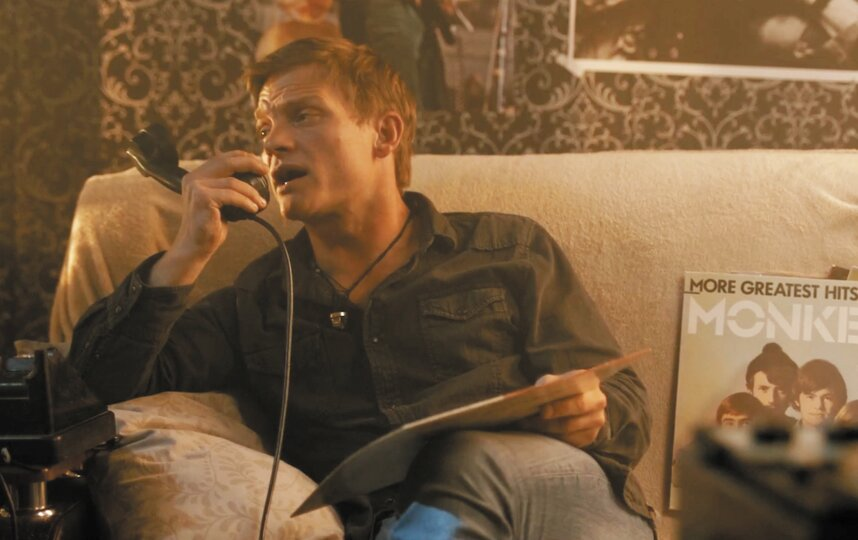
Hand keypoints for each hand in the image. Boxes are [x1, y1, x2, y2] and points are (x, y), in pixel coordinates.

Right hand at [149, 150, 268, 285]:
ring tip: (261, 203)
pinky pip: (231, 196)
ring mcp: (196, 187)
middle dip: (250, 164)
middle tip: (266, 171)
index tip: (260, 164)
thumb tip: (253, 174)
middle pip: (227, 163)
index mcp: (197, 175)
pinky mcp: (202, 198)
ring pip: (233, 182)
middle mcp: (194, 178)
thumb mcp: (221, 201)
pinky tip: (254, 209)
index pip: (222, 158)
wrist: (197, 245)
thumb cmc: (212, 224)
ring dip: (252, 192)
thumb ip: (227, 186)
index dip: (243, 157)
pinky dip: (246, 202)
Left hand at [518, 371, 607, 447]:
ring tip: (532, 425)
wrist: (566, 404)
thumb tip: (538, 396)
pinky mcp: (590, 436)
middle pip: (579, 408)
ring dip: (549, 428)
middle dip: (556, 414)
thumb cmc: (556, 391)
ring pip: (571, 428)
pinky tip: (541, 433)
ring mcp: (597, 419)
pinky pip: (570, 441)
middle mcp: (598, 400)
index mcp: (589, 382)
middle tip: (538, 418)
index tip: (543, 410)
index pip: (578, 389)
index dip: (561, 400)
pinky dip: (554, 438)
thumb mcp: (551, 383)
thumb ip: (546, 386)